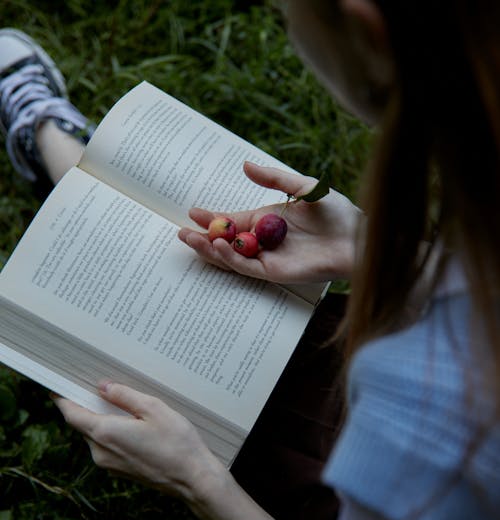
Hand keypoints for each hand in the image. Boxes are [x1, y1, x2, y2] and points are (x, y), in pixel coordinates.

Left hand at [52, 382, 226, 512]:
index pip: (71, 414)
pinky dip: (112, 434)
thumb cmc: (178, 443)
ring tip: (121, 405)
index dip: (62, 399)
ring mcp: (109, 465)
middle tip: (97, 388)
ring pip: (96, 437)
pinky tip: (132, 426)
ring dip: (102, 420)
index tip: (57, 387)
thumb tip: (103, 387)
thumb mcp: (154, 409)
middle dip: (86, 406)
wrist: (194, 479)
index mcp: (105, 433)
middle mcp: (101, 452)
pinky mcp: (121, 472)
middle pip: (83, 425)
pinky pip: (108, 447)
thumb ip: (125, 396)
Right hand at [178, 161, 360, 283]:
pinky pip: (247, 267)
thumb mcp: (304, 188)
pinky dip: (231, 258)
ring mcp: (268, 258)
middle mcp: (265, 241)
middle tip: (180, 231)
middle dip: (203, 237)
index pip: (234, 221)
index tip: (192, 211)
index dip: (213, 218)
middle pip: (227, 241)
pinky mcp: (275, 272)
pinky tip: (219, 246)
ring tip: (189, 239)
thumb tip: (245, 166)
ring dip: (210, 249)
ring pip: (232, 257)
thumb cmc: (338, 214)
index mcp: (269, 221)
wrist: (357, 239)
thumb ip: (274, 179)